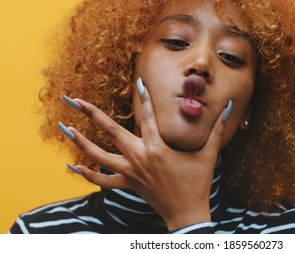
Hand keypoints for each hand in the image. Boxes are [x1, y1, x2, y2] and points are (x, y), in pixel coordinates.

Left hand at [59, 79, 232, 230]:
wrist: (186, 213)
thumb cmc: (198, 183)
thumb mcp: (210, 155)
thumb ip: (218, 130)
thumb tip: (230, 108)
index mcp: (158, 147)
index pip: (147, 116)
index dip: (143, 96)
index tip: (137, 81)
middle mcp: (139, 157)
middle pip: (111, 131)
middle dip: (91, 113)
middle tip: (75, 100)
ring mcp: (131, 172)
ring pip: (99, 155)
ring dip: (80, 142)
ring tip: (64, 128)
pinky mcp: (128, 185)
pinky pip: (103, 180)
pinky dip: (87, 174)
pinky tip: (72, 167)